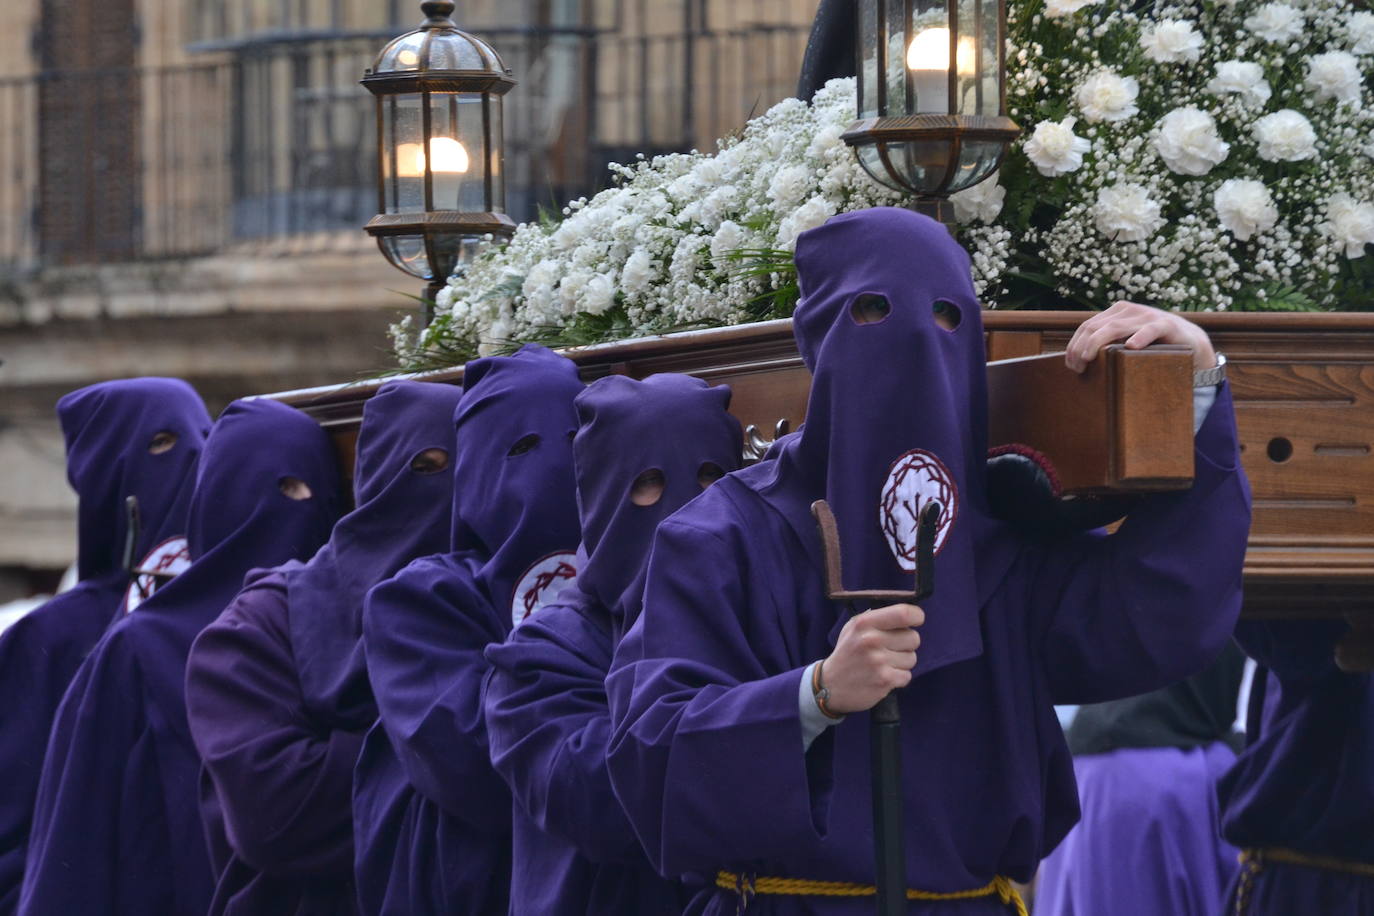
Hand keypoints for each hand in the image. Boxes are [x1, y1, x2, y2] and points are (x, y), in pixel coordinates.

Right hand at [820, 603, 923, 714]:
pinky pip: (907, 676)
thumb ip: (877, 618)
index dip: (916, 616)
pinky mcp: (884, 680)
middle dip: (906, 644)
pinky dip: (898, 678)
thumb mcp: (853, 628)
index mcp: (865, 623)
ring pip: (912, 658)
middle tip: (890, 650)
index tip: (916, 621)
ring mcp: (878, 661)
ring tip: (883, 665)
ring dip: (901, 663)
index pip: (904, 613)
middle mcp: (871, 639)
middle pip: (913, 638)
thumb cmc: (847, 653)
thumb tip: (907, 613)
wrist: (830, 685)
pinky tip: (883, 676)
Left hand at [1065, 300, 1216, 372]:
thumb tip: (1077, 363)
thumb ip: (1107, 345)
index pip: (1086, 327)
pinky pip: (1150, 330)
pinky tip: (1131, 346)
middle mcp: (1128, 310)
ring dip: (1097, 344)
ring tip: (1089, 359)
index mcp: (1116, 312)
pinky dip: (1140, 337)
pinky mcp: (1165, 325)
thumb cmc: (1152, 345)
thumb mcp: (1126, 341)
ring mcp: (1146, 316)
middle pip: (1095, 327)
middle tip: (1077, 368)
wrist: (1190, 341)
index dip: (1074, 345)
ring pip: (1115, 327)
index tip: (1071, 366)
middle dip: (1081, 348)